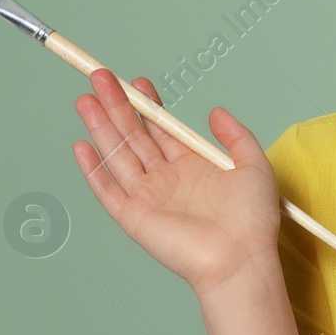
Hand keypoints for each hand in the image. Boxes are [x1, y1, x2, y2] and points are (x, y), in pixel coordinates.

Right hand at [71, 68, 281, 296]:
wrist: (239, 257)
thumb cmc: (252, 219)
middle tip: (101, 77)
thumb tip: (215, 111)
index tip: (138, 82)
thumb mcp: (253, 165)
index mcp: (193, 165)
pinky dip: (93, 169)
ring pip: (118, 154)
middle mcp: (167, 178)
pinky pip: (108, 189)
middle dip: (118, 106)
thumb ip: (236, 135)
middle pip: (135, 135)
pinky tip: (82, 145)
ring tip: (86, 99)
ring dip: (101, 126)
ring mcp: (148, 196)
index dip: (149, 105)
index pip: (163, 128)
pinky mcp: (134, 217)